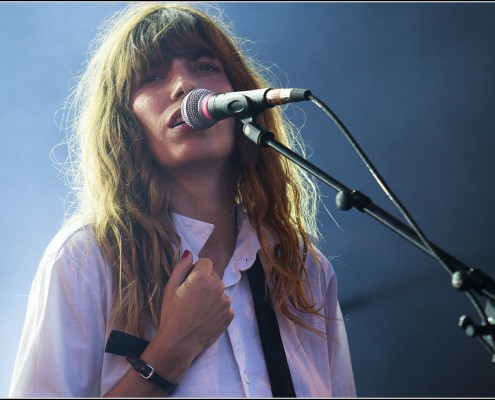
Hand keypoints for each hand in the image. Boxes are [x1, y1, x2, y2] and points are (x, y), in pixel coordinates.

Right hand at [153, 250, 233, 370]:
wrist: (179, 343)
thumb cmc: (171, 314)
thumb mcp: (170, 288)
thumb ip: (181, 267)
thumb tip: (189, 253)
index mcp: (203, 277)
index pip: (205, 262)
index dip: (196, 270)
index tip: (189, 282)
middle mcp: (218, 286)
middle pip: (214, 276)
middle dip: (205, 282)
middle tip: (192, 297)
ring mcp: (226, 301)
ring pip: (219, 291)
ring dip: (212, 295)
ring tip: (198, 309)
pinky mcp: (230, 314)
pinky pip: (224, 305)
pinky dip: (216, 308)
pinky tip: (205, 317)